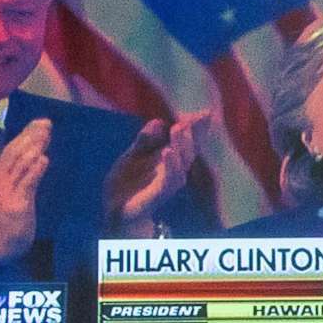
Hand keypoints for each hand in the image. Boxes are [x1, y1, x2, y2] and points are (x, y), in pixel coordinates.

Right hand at [0, 118, 51, 261]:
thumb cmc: (3, 220)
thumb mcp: (4, 193)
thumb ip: (15, 176)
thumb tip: (32, 156)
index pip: (9, 150)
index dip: (24, 135)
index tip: (39, 124)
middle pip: (15, 152)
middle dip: (31, 136)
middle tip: (46, 124)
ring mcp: (6, 192)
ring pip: (20, 163)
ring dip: (35, 147)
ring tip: (47, 137)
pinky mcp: (17, 204)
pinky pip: (27, 182)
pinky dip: (36, 169)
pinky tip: (44, 160)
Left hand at [106, 111, 209, 234]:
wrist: (116, 209)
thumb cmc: (127, 182)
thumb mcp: (133, 155)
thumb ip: (144, 140)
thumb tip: (158, 122)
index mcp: (168, 158)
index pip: (186, 140)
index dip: (195, 127)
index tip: (205, 112)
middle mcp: (173, 170)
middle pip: (189, 149)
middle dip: (193, 133)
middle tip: (193, 118)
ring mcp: (168, 182)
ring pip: (182, 163)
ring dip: (182, 145)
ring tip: (178, 128)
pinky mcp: (159, 194)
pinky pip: (169, 180)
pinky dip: (171, 166)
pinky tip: (168, 152)